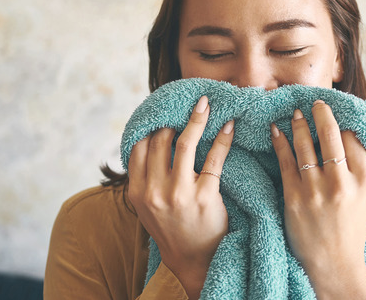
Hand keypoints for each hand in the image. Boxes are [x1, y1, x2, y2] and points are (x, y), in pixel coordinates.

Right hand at [127, 96, 234, 298]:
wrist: (193, 261)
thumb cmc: (173, 229)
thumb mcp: (148, 206)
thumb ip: (146, 177)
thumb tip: (152, 138)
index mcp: (136, 191)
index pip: (139, 146)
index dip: (151, 125)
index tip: (164, 112)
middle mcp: (154, 190)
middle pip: (161, 140)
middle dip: (174, 118)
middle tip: (188, 105)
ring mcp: (178, 193)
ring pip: (185, 142)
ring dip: (197, 118)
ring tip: (206, 104)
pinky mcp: (204, 197)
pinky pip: (214, 158)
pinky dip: (222, 137)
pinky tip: (228, 125)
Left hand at [270, 100, 365, 299]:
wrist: (333, 263)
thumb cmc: (350, 229)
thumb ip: (361, 170)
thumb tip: (351, 137)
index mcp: (363, 181)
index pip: (353, 140)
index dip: (342, 125)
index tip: (333, 115)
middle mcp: (341, 182)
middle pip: (330, 135)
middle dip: (321, 114)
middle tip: (315, 102)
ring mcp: (316, 190)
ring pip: (305, 145)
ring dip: (298, 124)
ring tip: (294, 113)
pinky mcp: (294, 197)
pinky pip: (285, 161)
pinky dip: (280, 142)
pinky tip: (275, 130)